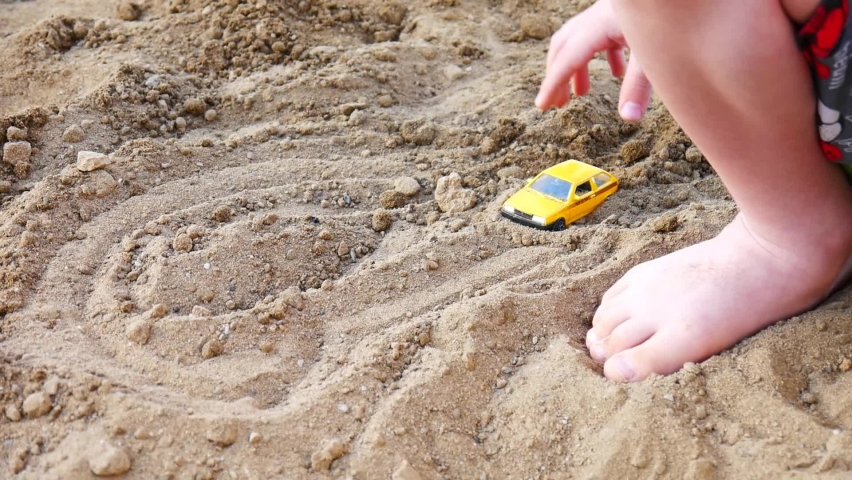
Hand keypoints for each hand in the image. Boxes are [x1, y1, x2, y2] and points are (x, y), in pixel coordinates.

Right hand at [535, 0, 651, 122]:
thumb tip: (628, 118)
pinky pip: (601, 34)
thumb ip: (640, 86)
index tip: (541, 107)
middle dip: (557, 75)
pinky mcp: (624, 12)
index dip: (553, 84)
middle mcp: (599, 15)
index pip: (568, 59)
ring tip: (581, 94)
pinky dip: (600, 56)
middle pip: (564, 46)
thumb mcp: (656, 55)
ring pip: (580, 39)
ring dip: (576, 67)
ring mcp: (610, 11)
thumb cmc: (676, 15)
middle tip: (556, 104)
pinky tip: (616, 73)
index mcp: (600, 24)